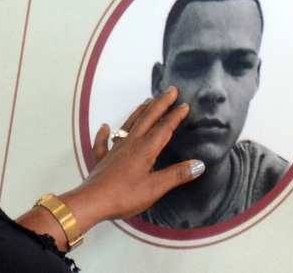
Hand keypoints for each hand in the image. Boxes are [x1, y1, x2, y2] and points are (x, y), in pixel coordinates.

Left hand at [62, 87, 203, 225]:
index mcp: (144, 149)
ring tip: (147, 101)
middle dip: (160, 103)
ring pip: (128, 124)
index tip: (185, 104)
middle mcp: (129, 144)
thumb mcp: (155, 188)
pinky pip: (103, 142)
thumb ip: (177, 175)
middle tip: (171, 90)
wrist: (92, 201)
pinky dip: (104, 133)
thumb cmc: (124, 196)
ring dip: (139, 111)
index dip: (175, 116)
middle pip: (147, 118)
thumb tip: (199, 164)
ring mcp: (114, 150)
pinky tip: (105, 126)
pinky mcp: (102, 159)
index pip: (163, 128)